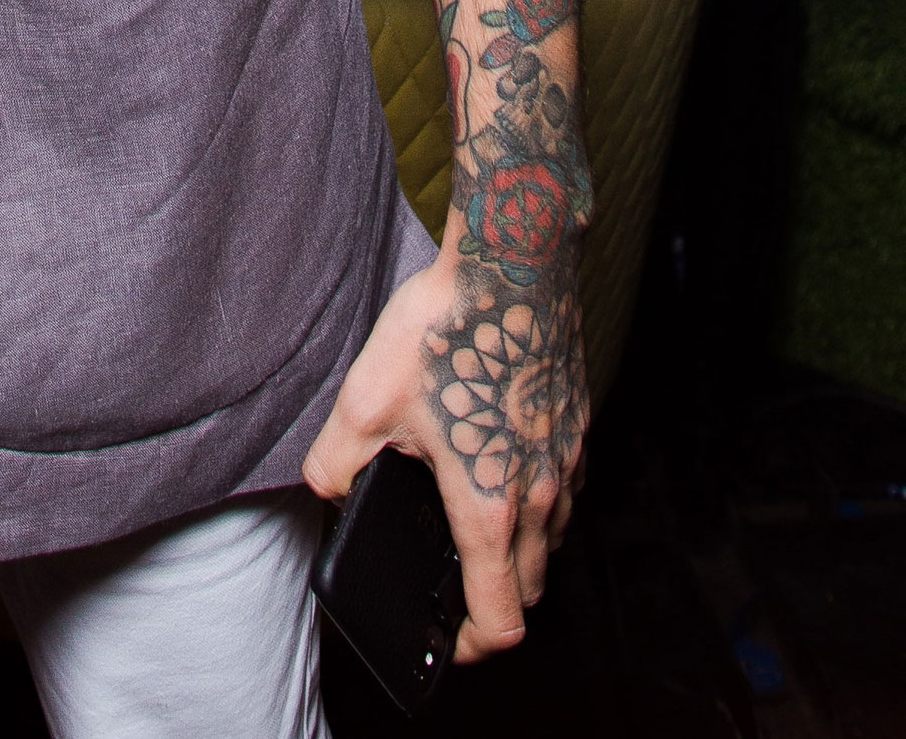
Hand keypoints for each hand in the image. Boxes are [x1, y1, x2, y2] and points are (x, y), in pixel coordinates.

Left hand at [302, 232, 587, 662]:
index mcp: (491, 506)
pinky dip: (538, 496)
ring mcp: (567, 455)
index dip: (470, 646)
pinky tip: (499, 455)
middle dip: (494, 599)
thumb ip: (336, 463)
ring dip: (520, 548)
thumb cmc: (443, 327)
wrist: (512, 258)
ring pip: (553, 536)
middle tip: (452, 581)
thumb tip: (328, 489)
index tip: (445, 637)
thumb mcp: (364, 400)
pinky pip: (565, 485)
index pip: (500, 619)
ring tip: (473, 518)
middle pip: (531, 587)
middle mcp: (542, 492)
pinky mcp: (576, 418)